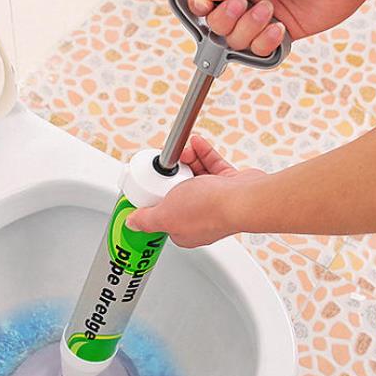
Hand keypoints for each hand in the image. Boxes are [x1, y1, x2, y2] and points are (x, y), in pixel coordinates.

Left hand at [126, 136, 266, 247]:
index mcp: (182, 230)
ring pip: (196, 177)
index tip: (150, 185)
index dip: (155, 198)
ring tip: (182, 151)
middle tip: (167, 164)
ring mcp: (216, 202)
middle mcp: (200, 218)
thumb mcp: (165, 215)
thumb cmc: (209, 210)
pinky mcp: (229, 186)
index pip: (163, 214)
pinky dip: (204, 154)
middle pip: (178, 192)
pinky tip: (196, 144)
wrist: (244, 199)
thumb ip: (147, 219)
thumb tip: (132, 223)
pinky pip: (212, 167)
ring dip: (187, 161)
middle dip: (172, 175)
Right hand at [188, 0, 375, 55]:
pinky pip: (258, 52)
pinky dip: (265, 44)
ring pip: (235, 41)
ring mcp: (259, 17)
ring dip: (248, 30)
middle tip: (241, 4)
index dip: (200, 7)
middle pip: (214, 25)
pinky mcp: (277, 34)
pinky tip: (279, 28)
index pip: (202, 0)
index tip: (205, 6)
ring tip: (268, 12)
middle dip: (225, 20)